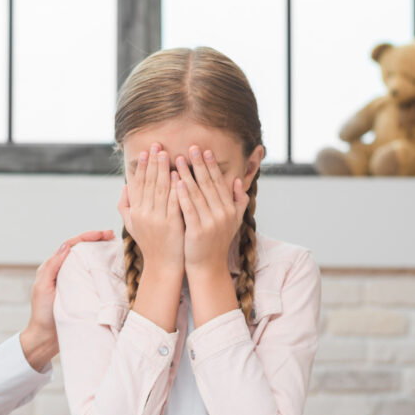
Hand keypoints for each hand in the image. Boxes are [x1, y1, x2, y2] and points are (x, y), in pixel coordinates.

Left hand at [20, 228, 114, 369]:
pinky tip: (112, 269)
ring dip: (100, 253)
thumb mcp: (43, 287)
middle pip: (81, 250)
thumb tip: (66, 246)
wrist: (46, 339)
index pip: (71, 246)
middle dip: (96, 241)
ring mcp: (73, 282)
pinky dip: (102, 271)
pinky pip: (93, 277)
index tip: (102, 234)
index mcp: (53, 267)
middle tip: (112, 236)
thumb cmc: (42, 314)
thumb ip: (52, 266)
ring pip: (88, 262)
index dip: (87, 237)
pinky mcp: (82, 293)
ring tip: (115, 248)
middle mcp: (63, 272)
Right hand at [117, 142, 183, 275]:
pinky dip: (175, 187)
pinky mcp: (172, 224)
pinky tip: (179, 175)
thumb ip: (125, 206)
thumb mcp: (132, 226)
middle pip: (148, 183)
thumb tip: (124, 187)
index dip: (141, 168)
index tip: (145, 152)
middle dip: (152, 163)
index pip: (137, 185)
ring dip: (163, 170)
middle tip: (157, 145)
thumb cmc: (150, 244)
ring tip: (167, 154)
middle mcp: (144, 214)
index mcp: (135, 212)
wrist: (163, 266)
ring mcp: (158, 219)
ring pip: (160, 190)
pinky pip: (173, 201)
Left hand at [174, 145, 247, 273]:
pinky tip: (176, 182)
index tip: (204, 150)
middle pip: (208, 184)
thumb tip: (238, 181)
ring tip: (177, 160)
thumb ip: (238, 201)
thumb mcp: (232, 221)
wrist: (208, 267)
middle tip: (191, 147)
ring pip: (197, 194)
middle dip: (199, 164)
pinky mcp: (198, 231)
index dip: (211, 165)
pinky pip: (189, 209)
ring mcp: (211, 222)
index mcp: (229, 209)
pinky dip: (182, 195)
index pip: (219, 182)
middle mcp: (222, 213)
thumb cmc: (216, 242)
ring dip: (187, 175)